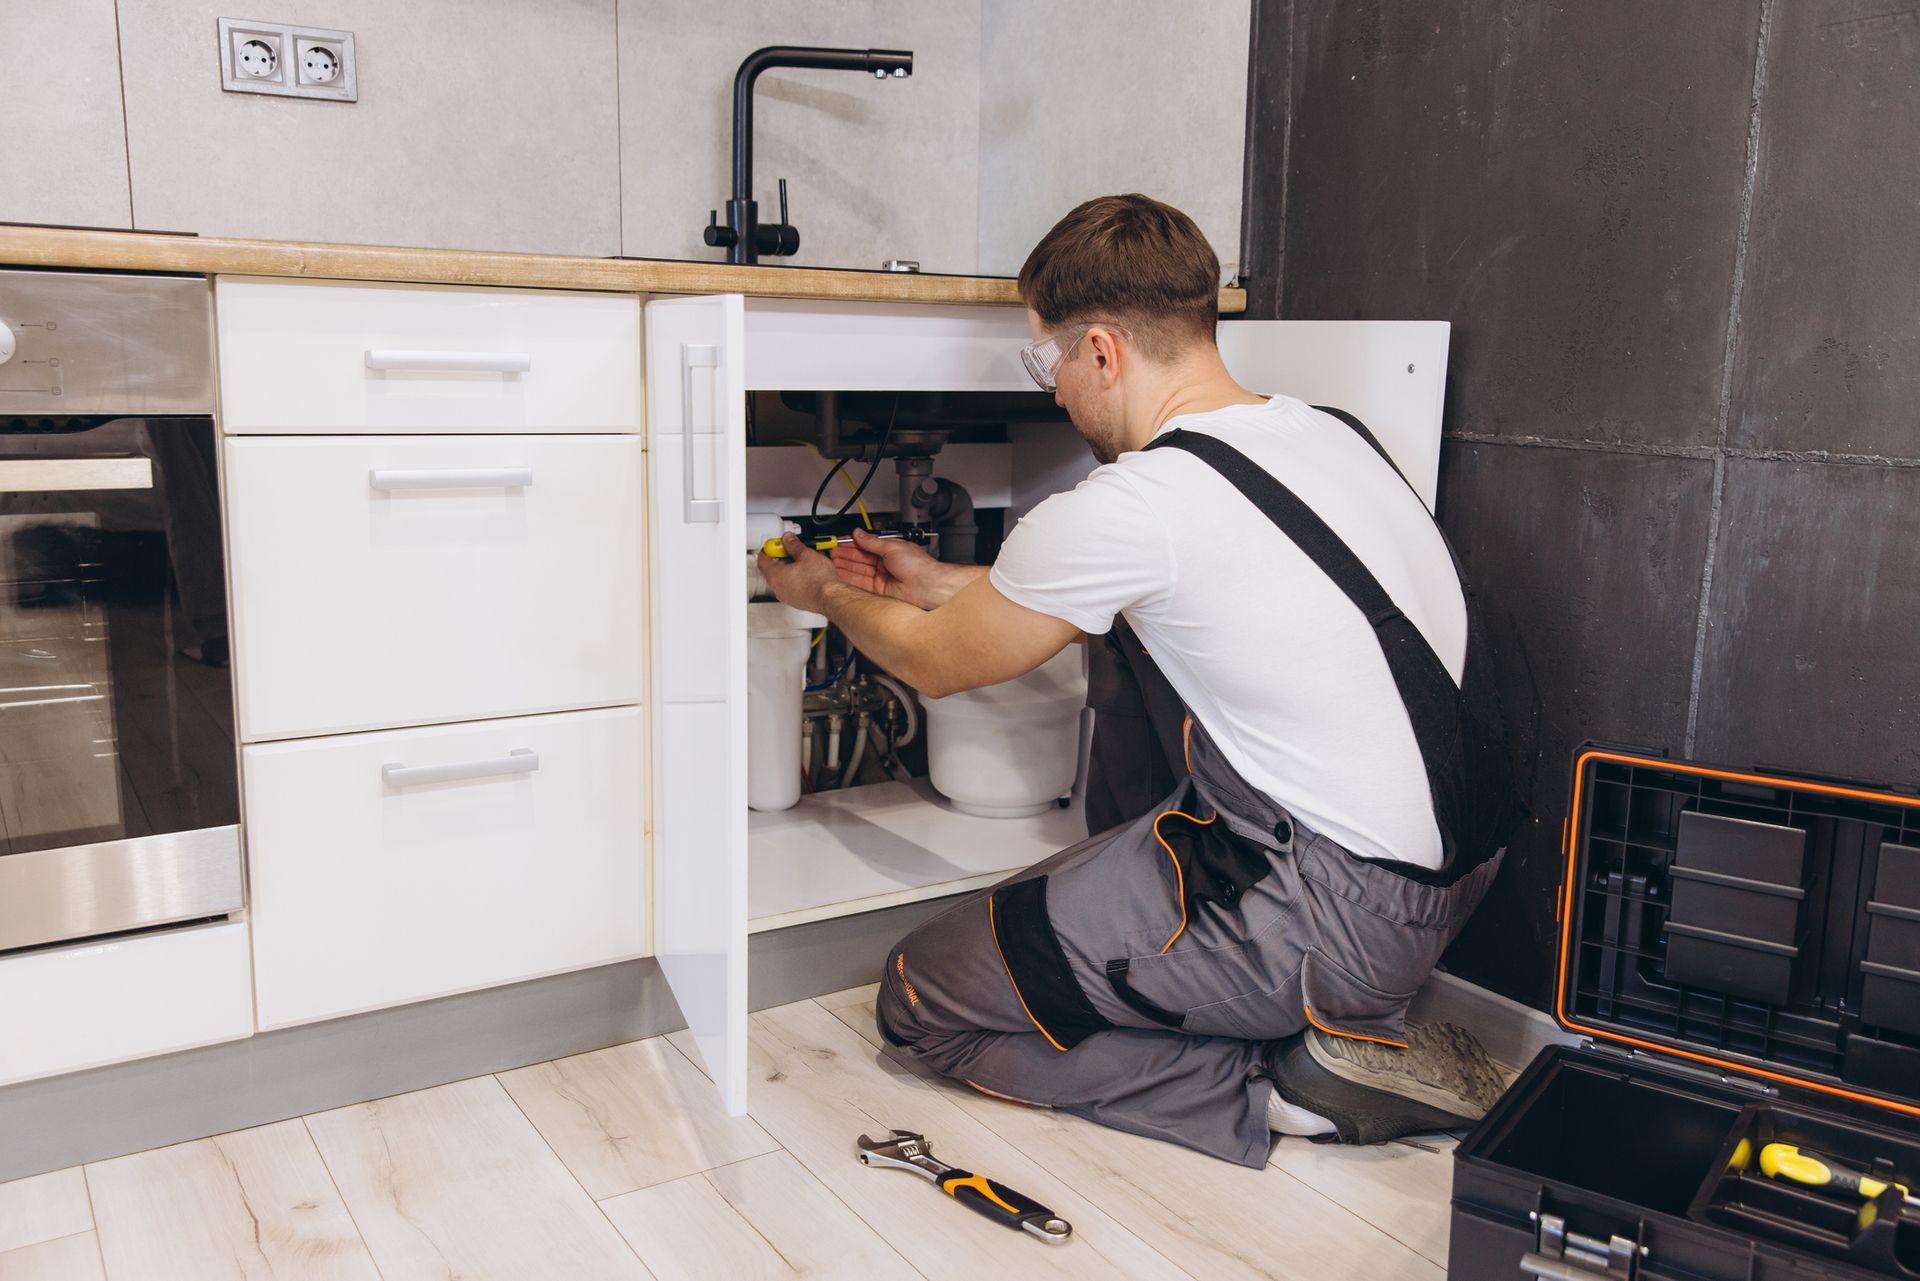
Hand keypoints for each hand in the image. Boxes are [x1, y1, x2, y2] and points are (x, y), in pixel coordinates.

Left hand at [757, 533, 837, 613]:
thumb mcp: (806, 554)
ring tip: (804, 560)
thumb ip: (794, 545)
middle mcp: (778, 588)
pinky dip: (797, 578)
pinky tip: (809, 572)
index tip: (776, 544)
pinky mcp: (798, 601)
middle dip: (782, 557)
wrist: (832, 597)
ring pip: (784, 578)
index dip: (769, 549)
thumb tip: (789, 539)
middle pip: (773, 569)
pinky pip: (793, 586)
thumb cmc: (819, 580)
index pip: (763, 560)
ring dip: (791, 568)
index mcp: (775, 576)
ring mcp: (788, 596)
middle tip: (792, 549)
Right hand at [831, 529, 965, 609]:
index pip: (866, 545)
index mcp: (890, 550)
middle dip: (846, 555)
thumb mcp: (891, 547)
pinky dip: (850, 579)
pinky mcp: (880, 591)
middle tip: (832, 552)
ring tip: (832, 562)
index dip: (852, 544)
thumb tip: (859, 534)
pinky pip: (861, 584)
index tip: (840, 542)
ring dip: (845, 566)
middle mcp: (886, 564)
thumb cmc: (918, 566)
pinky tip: (841, 574)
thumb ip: (872, 542)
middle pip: (861, 558)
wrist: (928, 586)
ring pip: (859, 571)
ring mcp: (882, 577)